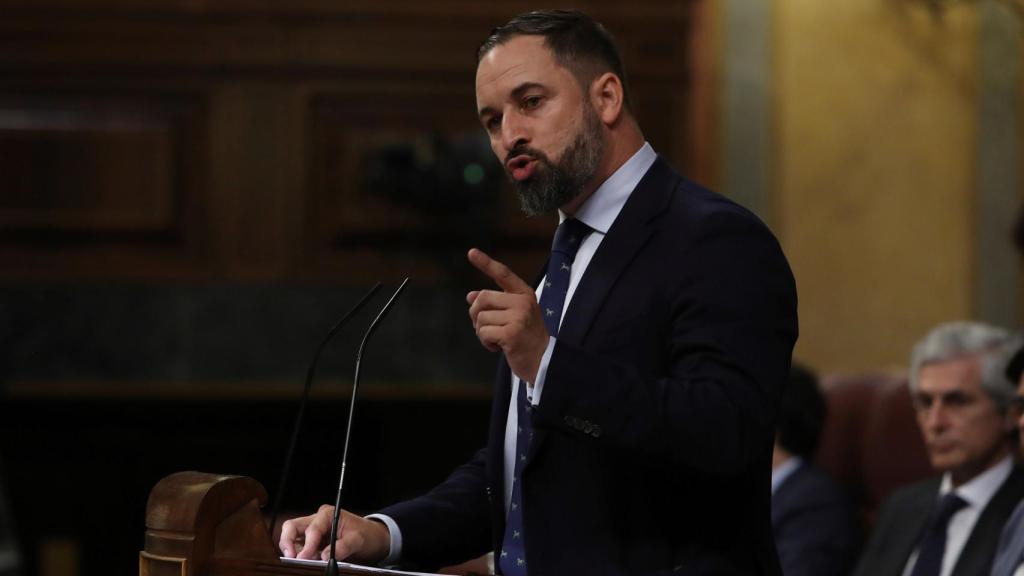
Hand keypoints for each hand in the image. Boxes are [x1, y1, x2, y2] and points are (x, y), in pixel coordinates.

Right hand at [279, 504, 389, 562]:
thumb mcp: (357, 540)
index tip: (304, 558)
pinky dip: (299, 553)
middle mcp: (316, 519)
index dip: (307, 545)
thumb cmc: (364, 534)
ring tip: (303, 561)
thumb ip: (342, 547)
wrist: (370, 537)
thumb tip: (325, 556)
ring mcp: (312, 530)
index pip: (312, 529)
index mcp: (328, 514)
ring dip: (293, 549)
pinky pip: (298, 546)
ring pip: (291, 536)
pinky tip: (308, 560)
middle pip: (292, 526)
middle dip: (288, 542)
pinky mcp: (311, 541)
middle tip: (291, 558)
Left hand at [467, 248, 548, 382]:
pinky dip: (486, 342)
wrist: (543, 361)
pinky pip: (483, 332)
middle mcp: (522, 302)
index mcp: (524, 294)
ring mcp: (518, 317)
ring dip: (482, 332)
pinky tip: (498, 347)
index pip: (502, 274)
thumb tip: (470, 296)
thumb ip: (494, 305)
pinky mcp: (511, 333)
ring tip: (497, 339)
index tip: (471, 252)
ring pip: (480, 318)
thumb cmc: (525, 338)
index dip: (486, 263)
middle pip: (482, 298)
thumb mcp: (512, 316)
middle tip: (485, 328)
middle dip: (476, 315)